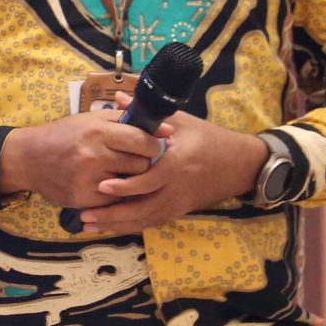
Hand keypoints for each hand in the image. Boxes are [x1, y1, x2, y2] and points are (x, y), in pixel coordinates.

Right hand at [0, 110, 164, 208]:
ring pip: (130, 185)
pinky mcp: (82, 198)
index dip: (154, 145)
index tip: (153, 147)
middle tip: (133, 160)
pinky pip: (113, 200)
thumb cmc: (64, 135)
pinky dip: (113, 194)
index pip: (143, 142)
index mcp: (98, 131)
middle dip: (142, 163)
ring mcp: (87, 179)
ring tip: (118, 171)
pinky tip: (105, 184)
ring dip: (129, 180)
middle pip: (141, 166)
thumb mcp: (91, 119)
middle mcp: (93, 155)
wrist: (27, 158)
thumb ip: (127, 121)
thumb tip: (166, 130)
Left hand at [72, 103, 269, 234]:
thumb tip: (120, 97)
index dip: (126, 186)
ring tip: (90, 225)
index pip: (150, 180)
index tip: (101, 185)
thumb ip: (149, 115)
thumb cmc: (209, 139)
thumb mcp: (182, 123)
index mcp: (177, 164)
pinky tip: (111, 227)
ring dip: (117, 224)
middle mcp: (177, 188)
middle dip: (113, 214)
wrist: (240, 164)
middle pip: (143, 208)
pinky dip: (131, 226)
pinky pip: (153, 222)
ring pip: (145, 219)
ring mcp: (178, 203)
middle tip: (86, 215)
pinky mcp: (179, 210)